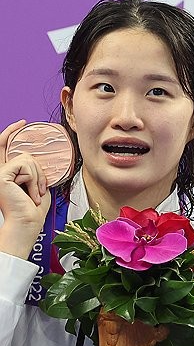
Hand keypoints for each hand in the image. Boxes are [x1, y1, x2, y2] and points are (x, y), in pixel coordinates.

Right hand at [0, 120, 52, 257]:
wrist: (27, 223)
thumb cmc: (32, 209)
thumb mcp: (37, 184)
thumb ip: (33, 169)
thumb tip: (38, 158)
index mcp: (6, 173)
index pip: (5, 147)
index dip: (12, 132)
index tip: (23, 123)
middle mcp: (0, 171)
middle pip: (21, 152)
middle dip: (38, 171)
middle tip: (38, 191)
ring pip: (29, 159)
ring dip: (38, 178)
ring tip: (33, 194)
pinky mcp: (1, 175)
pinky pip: (27, 165)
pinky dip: (34, 179)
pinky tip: (29, 193)